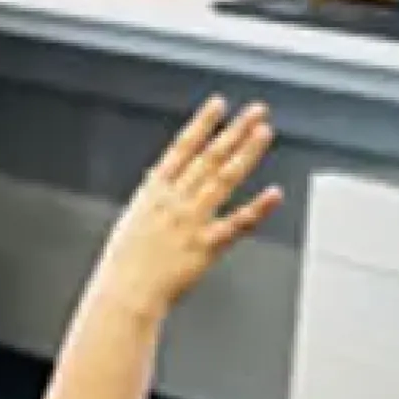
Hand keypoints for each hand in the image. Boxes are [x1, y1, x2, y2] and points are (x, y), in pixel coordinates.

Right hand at [88, 97, 281, 321]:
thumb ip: (151, 195)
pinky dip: (257, 208)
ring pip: (223, 179)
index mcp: (154, 192)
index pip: (182, 148)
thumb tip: (156, 176)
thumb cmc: (124, 264)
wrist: (125, 293)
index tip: (219, 105)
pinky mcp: (206, 245)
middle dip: (234, 131)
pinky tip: (274, 194)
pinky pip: (236, 223)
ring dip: (246, 153)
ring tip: (264, 133)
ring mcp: (192, 221)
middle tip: (256, 111)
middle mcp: (175, 200)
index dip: (202, 124)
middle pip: (209, 157)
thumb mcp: (132, 218)